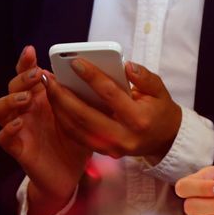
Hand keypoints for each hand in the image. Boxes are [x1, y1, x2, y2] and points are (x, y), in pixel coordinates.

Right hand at [0, 46, 90, 209]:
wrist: (71, 172)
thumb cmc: (76, 139)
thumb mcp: (85, 114)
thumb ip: (85, 95)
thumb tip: (96, 73)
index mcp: (41, 97)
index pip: (28, 74)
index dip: (25, 62)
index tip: (31, 51)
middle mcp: (26, 109)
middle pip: (12, 86)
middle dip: (22, 78)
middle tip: (37, 75)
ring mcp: (19, 128)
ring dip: (9, 100)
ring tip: (25, 98)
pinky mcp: (18, 148)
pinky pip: (3, 137)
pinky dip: (7, 130)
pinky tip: (18, 125)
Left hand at [44, 58, 181, 160]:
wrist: (165, 140)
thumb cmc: (160, 110)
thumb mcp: (159, 90)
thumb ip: (144, 77)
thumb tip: (126, 65)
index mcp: (139, 119)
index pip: (111, 94)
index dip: (92, 77)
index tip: (75, 62)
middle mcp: (123, 137)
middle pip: (85, 115)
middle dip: (64, 95)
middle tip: (50, 78)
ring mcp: (112, 148)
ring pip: (76, 128)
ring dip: (58, 108)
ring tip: (48, 88)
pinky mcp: (103, 152)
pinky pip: (77, 136)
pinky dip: (64, 120)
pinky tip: (55, 104)